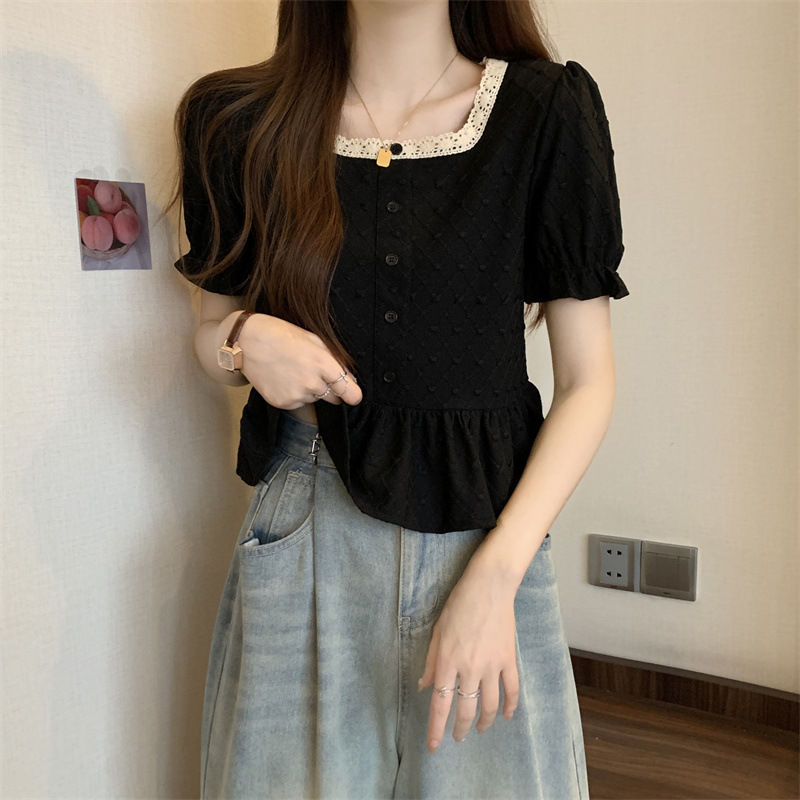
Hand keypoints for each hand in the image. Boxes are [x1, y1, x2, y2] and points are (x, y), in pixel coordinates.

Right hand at [236, 313, 362, 408]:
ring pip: (313, 399)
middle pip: (333, 398)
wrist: (246, 342)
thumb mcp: (314, 340)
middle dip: (329, 389)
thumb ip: (335, 360)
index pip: (350, 392)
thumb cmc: (281, 335)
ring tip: (292, 371)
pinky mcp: (282, 403)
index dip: (352, 394)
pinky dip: (293, 394)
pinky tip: (282, 378)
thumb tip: (349, 376)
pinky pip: (296, 403)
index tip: (352, 394)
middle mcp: (312, 384)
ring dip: (308, 390)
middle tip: (312, 372)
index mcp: (323, 365)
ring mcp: (296, 396)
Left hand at [417, 552, 519, 752]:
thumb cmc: (459, 605)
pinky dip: (510, 707)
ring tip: (479, 729)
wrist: (489, 587)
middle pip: (465, 710)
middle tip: (456, 737)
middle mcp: (469, 669)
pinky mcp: (508, 660)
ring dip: (484, 722)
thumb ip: (431, 662)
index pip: (440, 704)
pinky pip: (512, 690)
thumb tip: (424, 686)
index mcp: (448, 662)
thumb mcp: (437, 631)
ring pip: (489, 706)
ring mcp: (492, 666)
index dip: (436, 729)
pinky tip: (507, 716)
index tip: (433, 747)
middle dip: (459, 729)